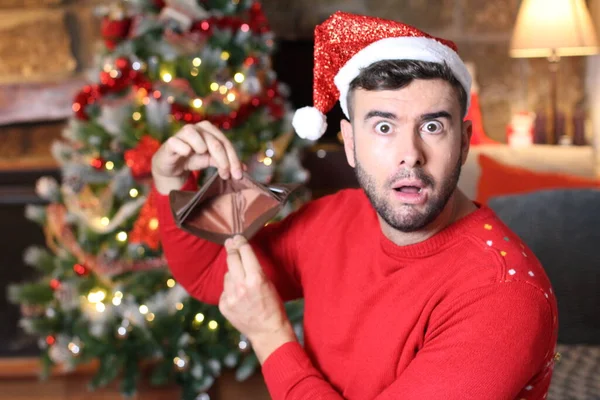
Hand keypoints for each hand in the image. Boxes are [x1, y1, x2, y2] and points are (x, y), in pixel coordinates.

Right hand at [151, 121, 242, 193]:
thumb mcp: (211, 161)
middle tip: (226, 175)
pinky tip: (187, 153)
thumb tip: (244, 169)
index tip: (238, 175)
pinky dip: (183, 147)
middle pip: (214, 142)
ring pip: (193, 134)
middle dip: (223, 160)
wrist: (172, 165)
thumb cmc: (193, 159)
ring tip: (204, 156)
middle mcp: (197, 128)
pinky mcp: (170, 143)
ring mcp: (182, 134)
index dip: (233, 159)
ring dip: (202, 146)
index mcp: (209, 130)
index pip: (225, 143)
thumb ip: (226, 162)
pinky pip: (176, 142)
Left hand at [219, 235, 296, 363]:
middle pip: (231, 259)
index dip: (240, 242)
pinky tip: (239, 296)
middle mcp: (241, 286)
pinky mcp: (224, 306)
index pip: (244, 252)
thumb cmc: (273, 306)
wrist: (268, 332)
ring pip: (227, 275)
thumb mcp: (269, 283)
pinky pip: (224, 290)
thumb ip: (255, 269)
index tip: (237, 237)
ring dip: (232, 273)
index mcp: (256, 278)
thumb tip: (242, 255)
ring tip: (242, 281)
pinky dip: (230, 289)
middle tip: (230, 242)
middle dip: (231, 248)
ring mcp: (230, 297)